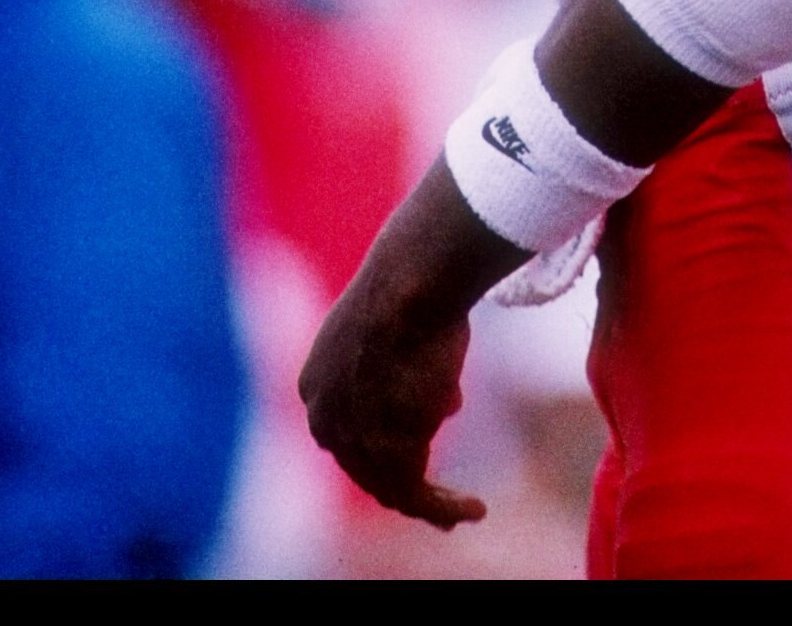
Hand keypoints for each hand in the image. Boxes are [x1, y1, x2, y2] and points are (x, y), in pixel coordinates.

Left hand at [298, 159, 518, 527]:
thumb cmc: (416, 291)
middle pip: (367, 464)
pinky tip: (472, 508)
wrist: (413, 281)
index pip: (351, 427)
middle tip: (437, 497)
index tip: (423, 450)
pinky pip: (417, 495)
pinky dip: (444, 507)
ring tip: (463, 510)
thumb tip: (440, 404)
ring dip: (432, 502)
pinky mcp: (385, 454)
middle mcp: (324, 416)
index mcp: (318, 380)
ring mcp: (351, 438)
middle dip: (407, 479)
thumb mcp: (401, 332)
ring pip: (392, 486)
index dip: (389, 441)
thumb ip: (405, 369)